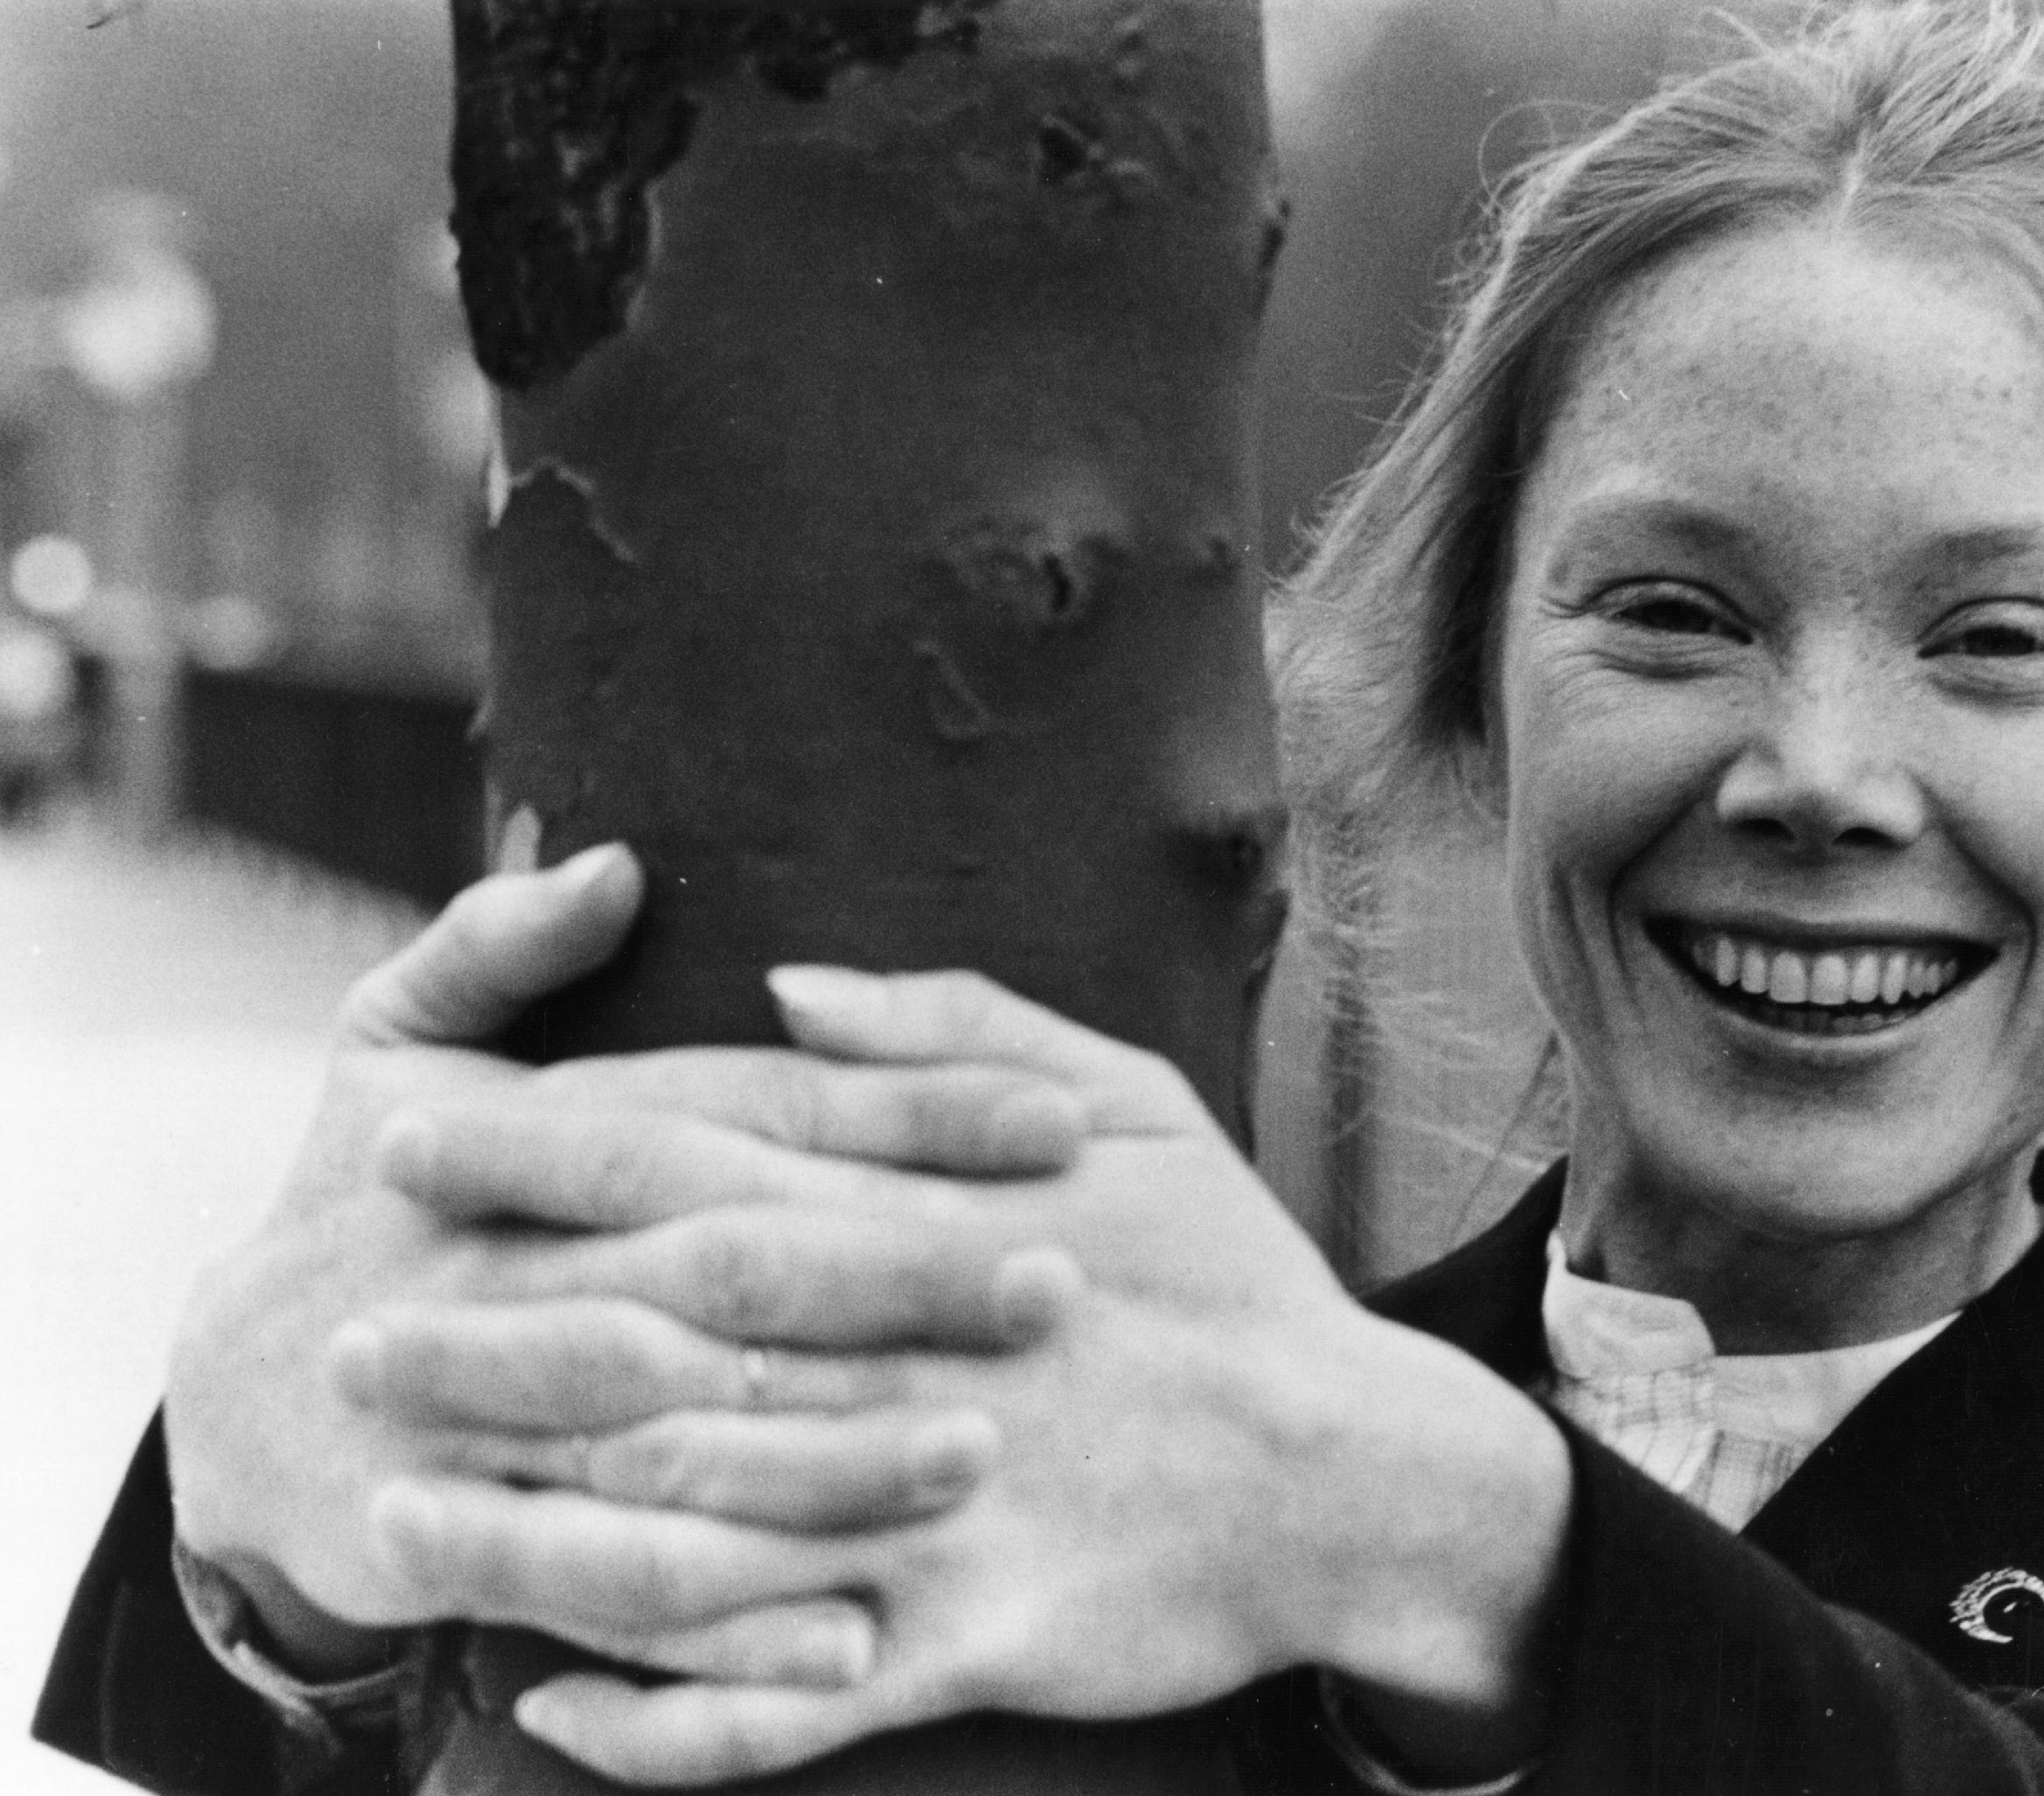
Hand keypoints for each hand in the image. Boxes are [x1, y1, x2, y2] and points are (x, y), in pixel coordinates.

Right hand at [162, 851, 1087, 1686]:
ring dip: (832, 1456)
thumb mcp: (389, 1040)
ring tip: (983, 1449)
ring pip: (682, 1442)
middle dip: (902, 1276)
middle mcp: (525, 1277)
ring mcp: (494, 1425)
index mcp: (541, 1141)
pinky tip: (856, 1638)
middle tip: (1061, 1281)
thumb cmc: (361, 1196)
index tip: (1063, 1121)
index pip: (754, 1113)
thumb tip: (609, 860)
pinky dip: (730, 1628)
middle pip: (735, 1270)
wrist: (236, 1399)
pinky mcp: (476, 1551)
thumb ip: (496, 941)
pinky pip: (613, 1597)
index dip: (910, 1111)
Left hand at [353, 969, 1576, 1785]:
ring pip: (696, 1526)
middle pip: (662, 1349)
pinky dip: (663, 1712)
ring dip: (532, 1526)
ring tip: (390, 1518)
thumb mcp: (1136, 1101)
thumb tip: (791, 987)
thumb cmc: (1238, 1277)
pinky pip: (783, 1698)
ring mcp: (932, 1517)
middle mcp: (912, 1365)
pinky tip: (552, 1700)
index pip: (703, 1176)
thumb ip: (959, 1030)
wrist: (1358, 1474)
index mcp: (935, 1226)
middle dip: (491, 1339)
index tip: (409, 1144)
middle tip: (346, 1338)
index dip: (545, 1160)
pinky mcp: (964, 1644)